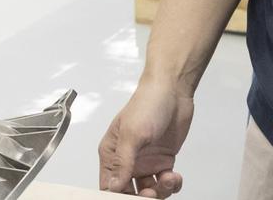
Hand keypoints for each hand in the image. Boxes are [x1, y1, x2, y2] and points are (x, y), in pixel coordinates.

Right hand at [98, 80, 190, 195]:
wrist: (172, 94)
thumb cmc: (146, 105)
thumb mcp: (132, 134)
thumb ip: (123, 162)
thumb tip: (114, 185)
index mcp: (111, 152)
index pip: (108, 184)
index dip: (117, 194)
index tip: (132, 197)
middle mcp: (127, 159)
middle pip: (129, 191)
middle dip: (141, 196)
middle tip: (151, 191)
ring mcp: (145, 161)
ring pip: (149, 191)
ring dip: (161, 191)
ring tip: (168, 178)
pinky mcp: (162, 161)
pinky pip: (165, 184)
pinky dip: (172, 185)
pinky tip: (175, 175)